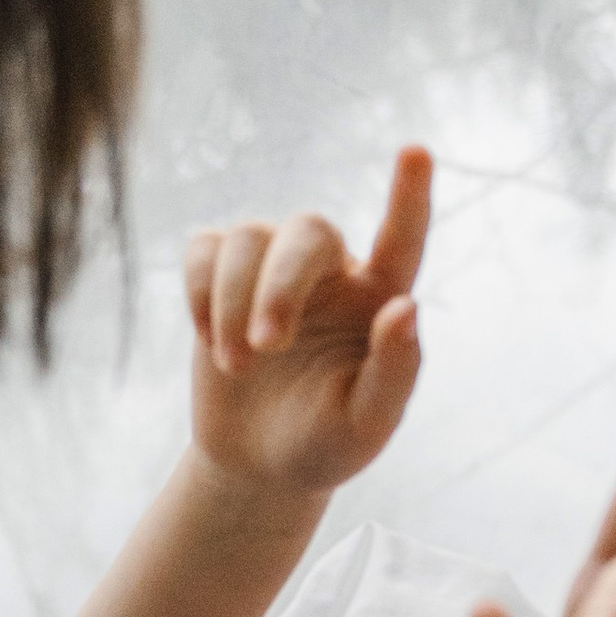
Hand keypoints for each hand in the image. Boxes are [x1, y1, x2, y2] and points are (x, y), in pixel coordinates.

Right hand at [183, 146, 430, 499]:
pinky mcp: (219, 276)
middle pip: (307, 230)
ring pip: (247, 236)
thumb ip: (395, 371)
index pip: (401, 239)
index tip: (416, 151)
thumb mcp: (367, 424)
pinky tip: (211, 343)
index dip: (408, 196)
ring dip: (234, 302)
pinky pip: (203, 249)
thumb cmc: (326, 443)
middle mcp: (330, 270)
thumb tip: (405, 307)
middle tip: (267, 349)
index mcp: (378, 298)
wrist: (258, 464)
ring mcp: (271, 267)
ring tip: (236, 366)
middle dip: (280, 285)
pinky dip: (199, 294)